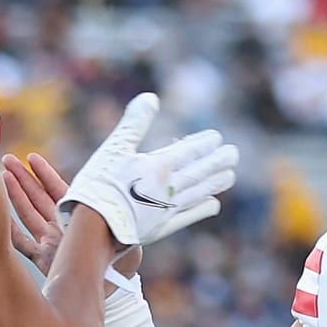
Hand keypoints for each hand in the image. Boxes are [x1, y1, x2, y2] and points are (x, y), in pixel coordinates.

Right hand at [4, 151, 140, 277]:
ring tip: (1, 176)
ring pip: (28, 214)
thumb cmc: (122, 263)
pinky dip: (9, 229)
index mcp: (80, 218)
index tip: (32, 158)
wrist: (113, 293)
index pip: (60, 190)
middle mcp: (63, 227)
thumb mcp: (124, 235)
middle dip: (23, 178)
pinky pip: (21, 242)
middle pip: (39, 197)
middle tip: (7, 160)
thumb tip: (113, 199)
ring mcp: (51, 242)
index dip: (45, 174)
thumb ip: (116, 218)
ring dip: (14, 196)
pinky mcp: (43, 259)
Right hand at [54, 92, 237, 246]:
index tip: (217, 138)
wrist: (93, 229)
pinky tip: (213, 204)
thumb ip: (134, 123)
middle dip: (217, 162)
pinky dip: (202, 208)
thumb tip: (151, 97)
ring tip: (230, 176)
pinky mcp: (160, 229)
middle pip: (199, 172)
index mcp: (159, 167)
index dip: (204, 144)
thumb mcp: (114, 148)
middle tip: (234, 154)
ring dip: (215, 183)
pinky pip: (188, 217)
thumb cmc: (99, 186)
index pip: (188, 152)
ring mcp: (167, 210)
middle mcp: (169, 188)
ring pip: (198, 193)